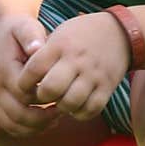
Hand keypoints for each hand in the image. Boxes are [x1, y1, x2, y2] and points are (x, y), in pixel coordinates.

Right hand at [0, 13, 60, 135]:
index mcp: (5, 70)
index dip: (43, 97)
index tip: (62, 93)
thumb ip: (31, 36)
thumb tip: (36, 48)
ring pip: (12, 123)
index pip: (23, 92)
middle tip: (62, 111)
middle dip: (41, 116)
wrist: (5, 33)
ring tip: (56, 118)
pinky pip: (11, 125)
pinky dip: (28, 129)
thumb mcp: (26, 26)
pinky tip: (48, 122)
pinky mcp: (1, 103)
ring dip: (36, 126)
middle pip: (17, 113)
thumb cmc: (20, 30)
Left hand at [15, 11, 131, 121]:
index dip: (24, 83)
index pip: (34, 69)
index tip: (25, 86)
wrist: (120, 32)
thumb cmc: (81, 35)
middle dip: (42, 97)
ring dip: (62, 107)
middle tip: (44, 95)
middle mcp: (76, 60)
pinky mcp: (107, 86)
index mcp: (60, 46)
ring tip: (60, 101)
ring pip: (71, 103)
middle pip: (51, 89)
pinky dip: (80, 113)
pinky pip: (91, 109)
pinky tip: (76, 106)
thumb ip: (42, 53)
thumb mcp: (60, 34)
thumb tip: (24, 76)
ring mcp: (93, 74)